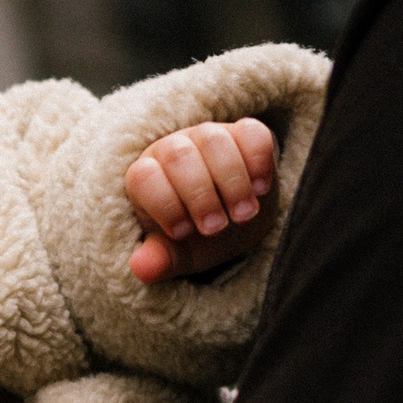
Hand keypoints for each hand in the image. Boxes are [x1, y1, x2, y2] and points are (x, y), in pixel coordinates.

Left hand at [126, 117, 277, 283]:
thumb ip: (162, 259)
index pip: (144, 177)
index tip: (184, 233)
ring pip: (213, 140)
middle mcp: (173, 150)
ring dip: (232, 181)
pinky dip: (258, 161)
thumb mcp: (179, 253)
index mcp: (146, 178)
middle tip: (217, 228)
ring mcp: (207, 136)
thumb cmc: (198, 235)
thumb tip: (141, 270)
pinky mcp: (243, 133)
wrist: (236, 219)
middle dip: (200, 194)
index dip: (164, 204)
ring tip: (243, 215)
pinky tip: (260, 189)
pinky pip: (251, 132)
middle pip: (178, 155)